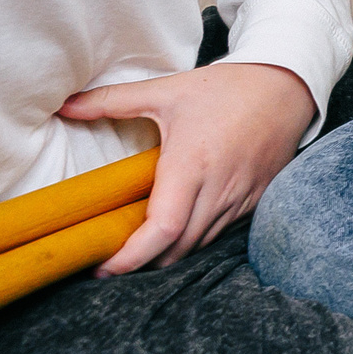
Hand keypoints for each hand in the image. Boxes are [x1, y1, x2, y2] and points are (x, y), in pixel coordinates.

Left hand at [57, 61, 317, 273]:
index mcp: (192, 164)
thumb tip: (64, 105)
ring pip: (200, 244)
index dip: (132, 256)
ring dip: (170, 254)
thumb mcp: (167, 90)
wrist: (287, 86)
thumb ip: (112, 99)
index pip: (162, 229)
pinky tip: (178, 231)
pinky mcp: (257, 199)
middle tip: (111, 263)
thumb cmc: (227, 87)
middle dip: (143, 263)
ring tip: (140, 252)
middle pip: (178, 248)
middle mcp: (219, 188)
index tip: (104, 267)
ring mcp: (242, 197)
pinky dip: (196, 239)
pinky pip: (221, 232)